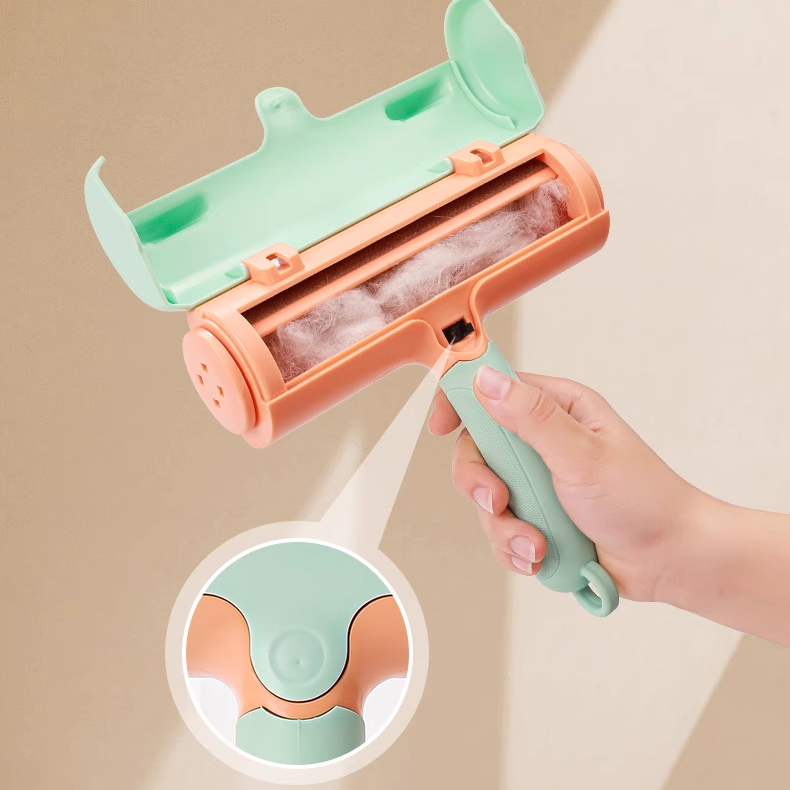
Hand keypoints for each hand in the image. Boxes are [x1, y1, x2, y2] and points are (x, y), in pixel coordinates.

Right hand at [429, 366, 704, 602]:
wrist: (669, 558)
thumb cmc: (643, 499)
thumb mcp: (582, 454)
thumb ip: (531, 417)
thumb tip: (486, 380)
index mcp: (556, 408)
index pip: (492, 389)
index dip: (460, 402)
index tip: (442, 426)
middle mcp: (541, 441)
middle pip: (476, 449)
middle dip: (480, 482)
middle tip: (498, 502)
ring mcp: (536, 481)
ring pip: (484, 497)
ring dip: (504, 527)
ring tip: (537, 543)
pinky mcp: (536, 516)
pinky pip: (499, 530)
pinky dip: (514, 548)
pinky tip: (541, 556)